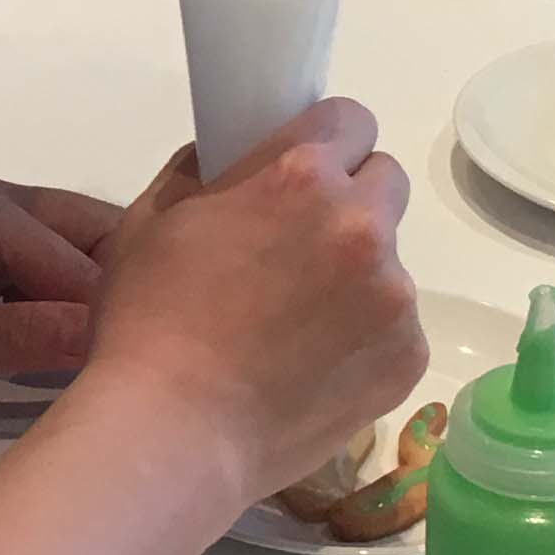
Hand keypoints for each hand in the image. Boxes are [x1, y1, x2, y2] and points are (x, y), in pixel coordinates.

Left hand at [0, 176, 122, 418]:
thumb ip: (27, 339)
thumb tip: (114, 338)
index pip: (91, 266)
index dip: (122, 321)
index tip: (147, 376)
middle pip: (98, 238)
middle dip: (126, 296)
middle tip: (143, 364)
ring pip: (77, 249)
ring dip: (98, 297)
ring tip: (119, 358)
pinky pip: (46, 260)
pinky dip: (67, 296)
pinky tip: (77, 343)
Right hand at [79, 100, 421, 505]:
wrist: (174, 435)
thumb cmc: (147, 323)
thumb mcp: (149, 221)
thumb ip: (202, 173)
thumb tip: (228, 162)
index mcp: (300, 176)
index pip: (351, 120)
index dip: (325, 144)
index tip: (303, 174)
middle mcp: (362, 225)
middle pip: (384, 182)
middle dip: (349, 203)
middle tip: (299, 249)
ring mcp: (394, 295)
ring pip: (389, 263)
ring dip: (354, 279)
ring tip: (294, 331)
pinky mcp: (407, 358)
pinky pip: (395, 329)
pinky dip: (362, 341)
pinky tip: (310, 371)